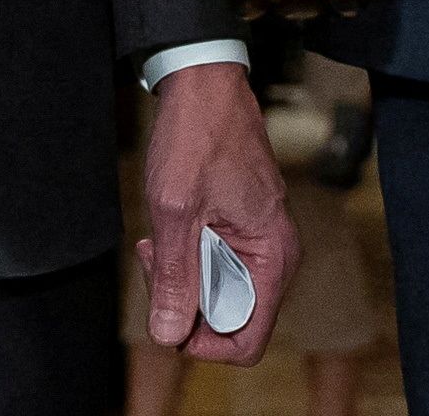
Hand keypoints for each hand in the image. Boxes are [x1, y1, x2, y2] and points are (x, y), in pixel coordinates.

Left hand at [134, 59, 294, 364]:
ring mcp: (258, 241)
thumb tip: (170, 337)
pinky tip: (167, 230)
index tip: (167, 314)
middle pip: (229, 320)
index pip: (248, 341)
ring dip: (181, 278)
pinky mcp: (241, 230)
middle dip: (184, 302)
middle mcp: (274, 255)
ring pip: (216, 293)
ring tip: (155, 241)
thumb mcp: (175, 210)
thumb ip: (176, 278)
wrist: (203, 82)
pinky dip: (186, 258)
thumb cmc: (195, 136)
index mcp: (273, 256)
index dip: (204, 344)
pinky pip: (214, 266)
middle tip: (154, 262)